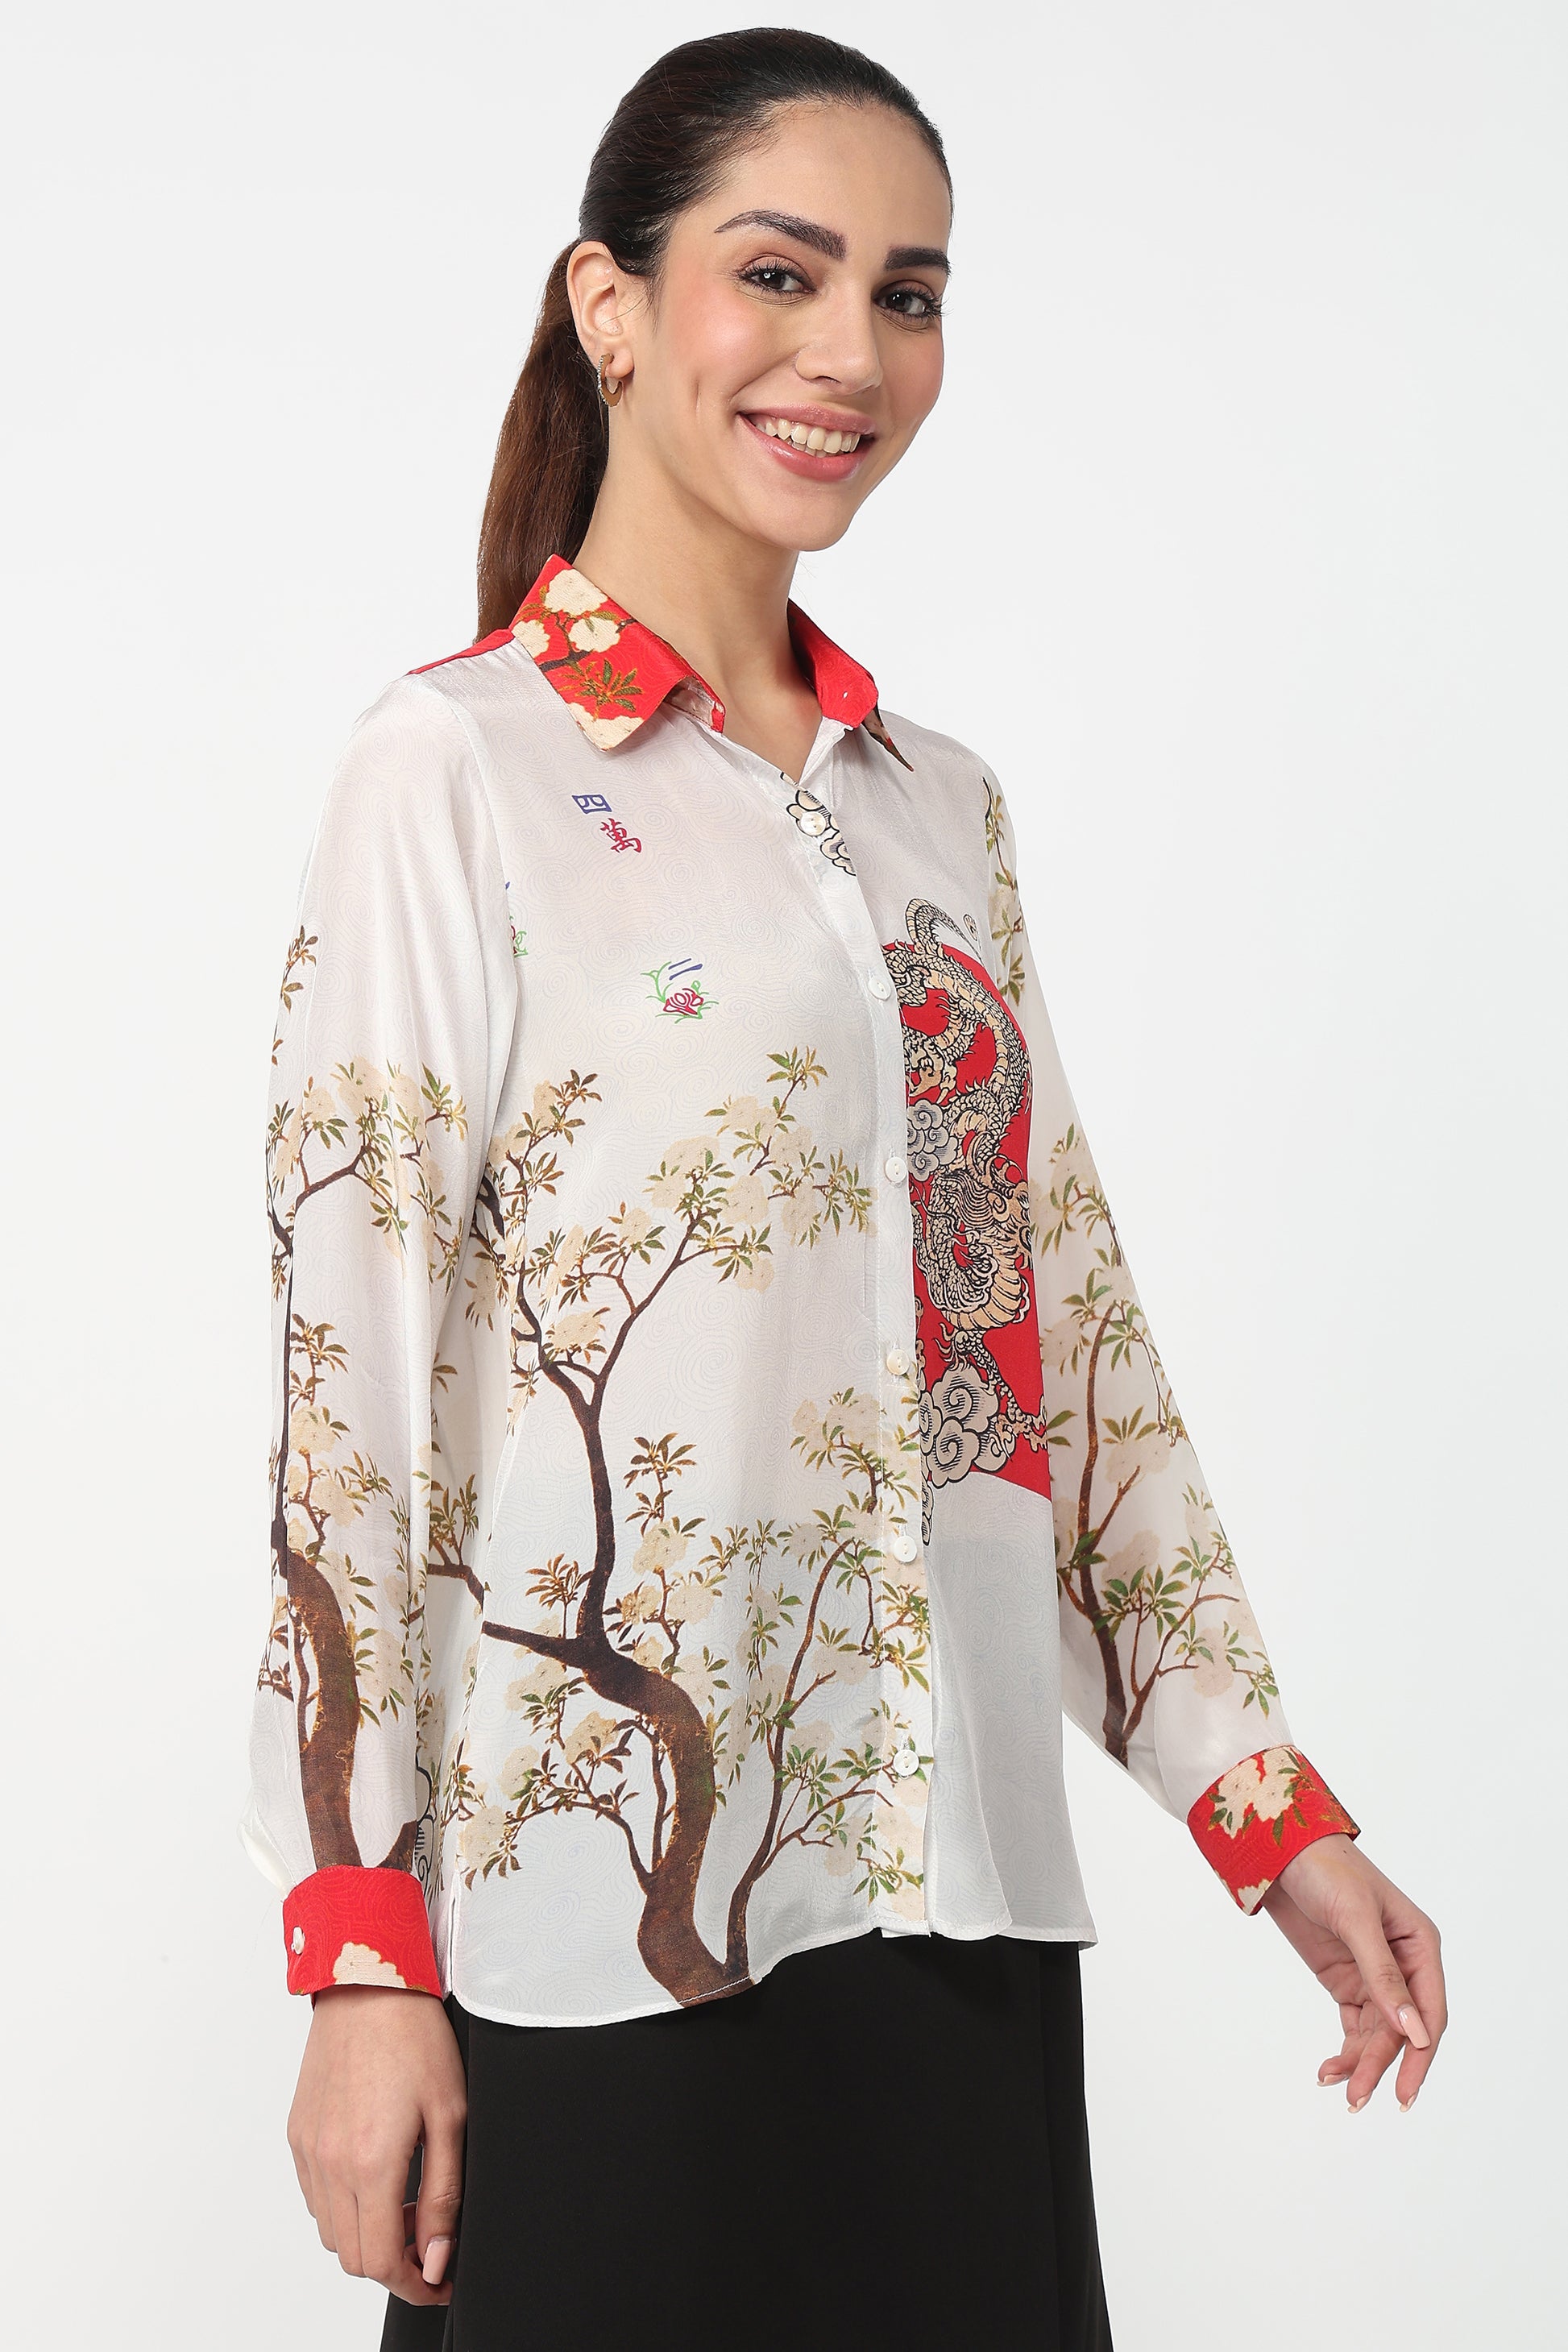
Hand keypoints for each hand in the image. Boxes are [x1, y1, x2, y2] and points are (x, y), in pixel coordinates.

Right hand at [287, 1985, 466, 2305]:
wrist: (367, 1983)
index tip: (440, 2280)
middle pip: (353, 2257)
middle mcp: (330, 2165)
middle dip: (394, 2264)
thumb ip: (443, 2196)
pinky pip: (315, 2197)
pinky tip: (375, 2174)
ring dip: (367, 2235)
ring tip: (406, 2200)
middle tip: (430, 2238)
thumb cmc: (415, 2038)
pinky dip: (344, 2206)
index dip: (415, 2285)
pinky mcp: (298, 2133)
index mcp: (371, 2164)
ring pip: (331, 2231)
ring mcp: (308, 2150)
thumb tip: (438, 2258)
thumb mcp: (451, 2117)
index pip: (382, 2263)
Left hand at [1261, 1833, 1445, 2111]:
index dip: (1419, 2055)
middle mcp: (1404, 1965)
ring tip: (1334, 2085)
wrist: (1280, 1852)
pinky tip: (1329, 2069)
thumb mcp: (1356, 1919)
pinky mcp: (1346, 1980)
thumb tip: (1412, 2031)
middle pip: (1401, 2030)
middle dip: (1381, 2065)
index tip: (1402, 2091)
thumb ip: (1383, 1975)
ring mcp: (1374, 1975)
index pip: (1430, 2012)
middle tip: (1359, 2099)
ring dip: (1359, 2062)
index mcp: (1421, 1946)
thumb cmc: (1327, 1870)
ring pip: (1377, 2034)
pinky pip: (1355, 2026)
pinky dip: (1345, 2049)